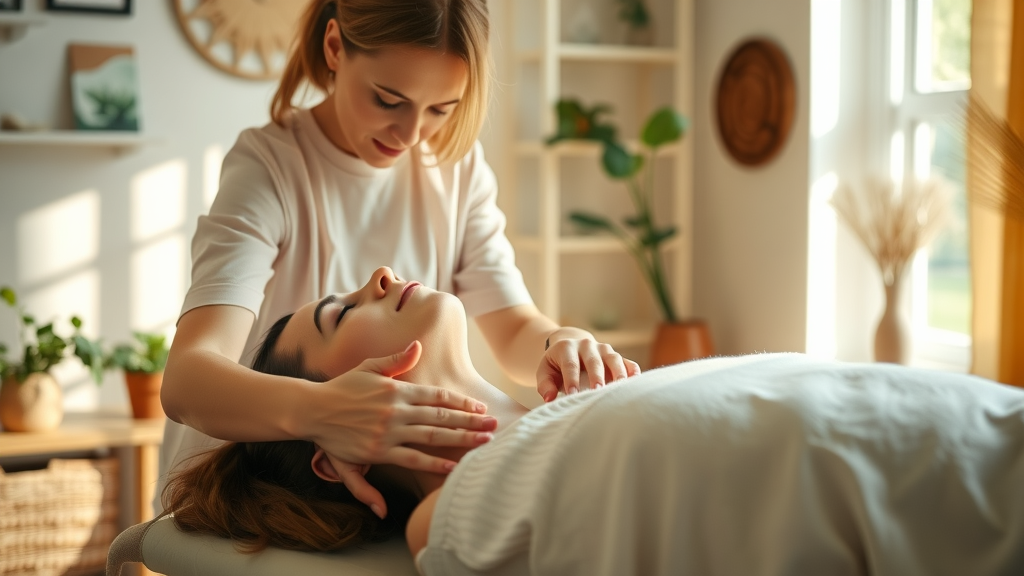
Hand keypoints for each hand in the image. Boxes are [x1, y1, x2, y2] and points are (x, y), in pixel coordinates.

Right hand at [309, 341, 496, 517]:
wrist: (313, 409)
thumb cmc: (342, 388)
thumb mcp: (369, 368)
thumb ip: (396, 360)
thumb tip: (418, 347)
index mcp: (397, 389)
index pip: (437, 396)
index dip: (462, 402)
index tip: (480, 408)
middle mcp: (396, 411)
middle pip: (442, 417)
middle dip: (471, 421)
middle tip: (493, 426)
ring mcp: (389, 432)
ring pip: (433, 437)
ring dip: (461, 440)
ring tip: (482, 443)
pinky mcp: (379, 452)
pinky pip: (412, 460)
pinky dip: (433, 465)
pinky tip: (452, 466)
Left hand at [536, 332, 640, 401]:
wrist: (571, 348)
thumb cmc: (556, 366)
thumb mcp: (545, 371)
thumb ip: (545, 384)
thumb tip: (549, 398)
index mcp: (567, 347)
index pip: (570, 364)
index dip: (571, 379)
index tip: (572, 395)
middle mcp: (587, 345)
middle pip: (593, 361)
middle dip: (596, 377)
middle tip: (597, 392)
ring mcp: (604, 349)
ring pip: (613, 359)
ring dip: (618, 374)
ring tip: (620, 389)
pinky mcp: (616, 356)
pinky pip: (627, 362)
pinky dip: (633, 371)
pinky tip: (636, 382)